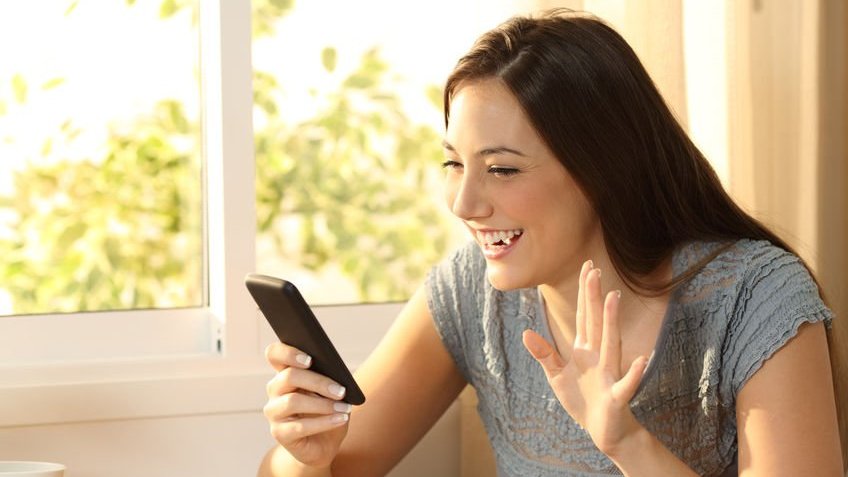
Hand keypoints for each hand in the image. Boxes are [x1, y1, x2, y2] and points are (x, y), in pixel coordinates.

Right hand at [263, 342, 352, 468]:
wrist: (323, 445)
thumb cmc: (328, 412)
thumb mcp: (332, 393)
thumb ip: (330, 379)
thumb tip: (337, 372)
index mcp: (286, 373)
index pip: (275, 354)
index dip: (288, 352)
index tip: (310, 359)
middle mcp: (275, 390)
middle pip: (289, 376)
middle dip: (319, 382)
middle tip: (341, 390)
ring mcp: (274, 412)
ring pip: (293, 401)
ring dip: (323, 405)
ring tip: (344, 408)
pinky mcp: (279, 433)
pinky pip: (300, 426)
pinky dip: (324, 422)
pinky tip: (341, 419)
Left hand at [522, 261, 647, 455]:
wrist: (605, 431)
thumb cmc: (583, 400)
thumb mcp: (558, 376)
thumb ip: (544, 354)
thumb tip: (526, 332)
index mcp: (585, 350)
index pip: (583, 316)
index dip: (584, 293)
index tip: (588, 267)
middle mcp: (599, 357)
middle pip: (595, 322)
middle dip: (593, 296)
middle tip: (594, 269)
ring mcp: (610, 375)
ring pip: (611, 344)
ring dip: (611, 321)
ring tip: (614, 297)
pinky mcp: (617, 397)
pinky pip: (626, 384)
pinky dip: (633, 373)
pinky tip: (641, 360)